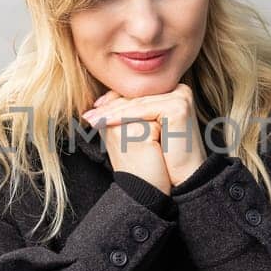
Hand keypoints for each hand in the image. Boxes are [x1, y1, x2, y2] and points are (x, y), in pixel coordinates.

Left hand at [83, 84, 207, 188]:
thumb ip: (128, 113)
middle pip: (136, 98)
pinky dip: (120, 116)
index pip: (138, 95)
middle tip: (87, 116)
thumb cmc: (163, 160)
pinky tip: (103, 122)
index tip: (92, 112)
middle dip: (109, 109)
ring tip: (91, 120)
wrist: (183, 180)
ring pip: (137, 104)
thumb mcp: (142, 132)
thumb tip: (100, 101)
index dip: (113, 103)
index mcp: (174, 93)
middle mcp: (179, 90)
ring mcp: (181, 96)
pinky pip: (142, 110)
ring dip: (110, 113)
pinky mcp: (179, 105)